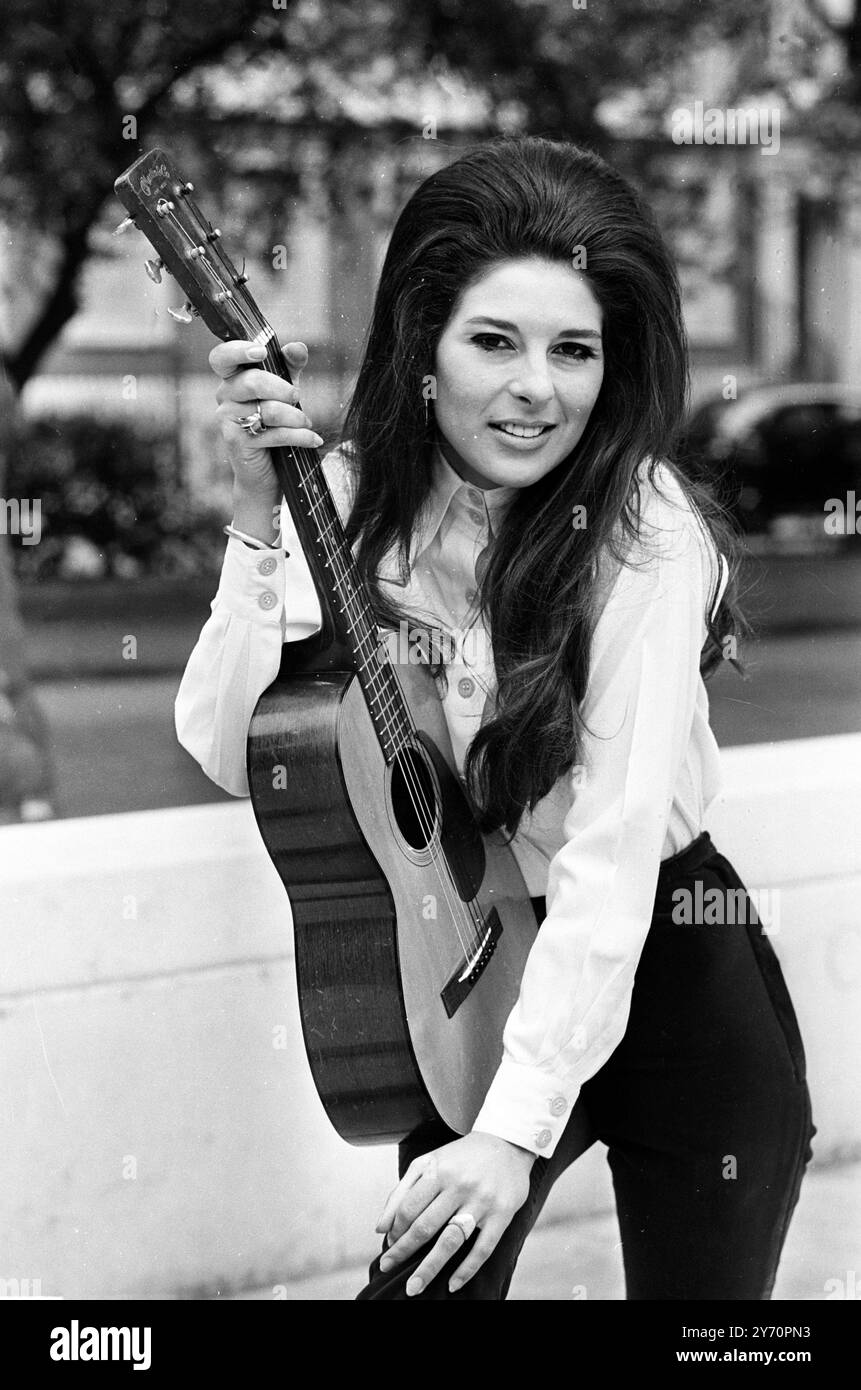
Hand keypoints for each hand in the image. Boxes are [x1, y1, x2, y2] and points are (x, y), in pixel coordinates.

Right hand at [209, 337, 323, 498]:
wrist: (266, 472)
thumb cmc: (275, 425)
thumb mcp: (284, 391)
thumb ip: (290, 366)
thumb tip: (297, 347)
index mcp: (232, 378)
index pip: (222, 357)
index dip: (239, 350)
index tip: (262, 352)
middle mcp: (224, 396)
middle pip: (252, 382)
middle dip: (282, 388)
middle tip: (298, 395)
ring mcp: (227, 420)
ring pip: (267, 410)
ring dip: (295, 416)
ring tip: (307, 422)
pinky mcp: (237, 442)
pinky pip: (273, 433)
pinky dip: (299, 436)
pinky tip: (313, 439)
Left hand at [375, 1132, 535, 1295]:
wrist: (507, 1143)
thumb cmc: (461, 1157)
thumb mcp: (429, 1163)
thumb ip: (402, 1192)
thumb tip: (381, 1228)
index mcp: (438, 1171)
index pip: (408, 1208)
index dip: (396, 1230)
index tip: (390, 1245)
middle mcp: (459, 1186)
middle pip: (425, 1227)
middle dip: (403, 1252)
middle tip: (387, 1269)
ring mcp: (481, 1201)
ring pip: (451, 1240)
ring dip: (430, 1268)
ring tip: (414, 1288)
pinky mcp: (502, 1214)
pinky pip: (482, 1249)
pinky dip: (467, 1270)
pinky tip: (452, 1284)